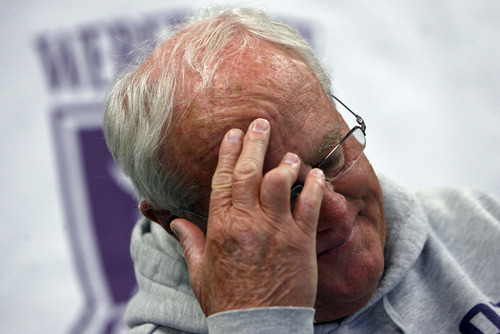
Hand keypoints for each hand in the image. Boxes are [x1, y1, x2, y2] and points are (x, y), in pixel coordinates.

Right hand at [170, 118, 325, 315]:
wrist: (258, 327)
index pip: (222, 179)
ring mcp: (277, 230)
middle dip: (255, 142)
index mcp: (221, 227)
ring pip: (282, 182)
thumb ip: (190, 242)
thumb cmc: (227, 301)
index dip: (228, 152)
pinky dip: (316, 186)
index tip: (233, 134)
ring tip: (289, 155)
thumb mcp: (200, 271)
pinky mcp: (301, 241)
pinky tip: (317, 174)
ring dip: (286, 163)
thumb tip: (176, 223)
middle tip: (260, 123)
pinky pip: (312, 204)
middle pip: (250, 172)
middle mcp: (248, 222)